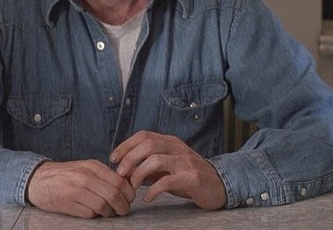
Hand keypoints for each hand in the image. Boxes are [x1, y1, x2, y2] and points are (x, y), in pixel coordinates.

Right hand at [26, 159, 136, 217]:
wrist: (38, 179)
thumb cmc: (65, 175)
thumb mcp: (85, 167)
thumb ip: (104, 175)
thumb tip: (126, 186)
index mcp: (92, 166)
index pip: (120, 182)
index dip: (129, 194)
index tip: (129, 199)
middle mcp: (85, 177)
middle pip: (114, 195)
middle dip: (123, 206)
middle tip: (123, 210)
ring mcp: (76, 190)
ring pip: (104, 206)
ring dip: (110, 213)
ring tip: (108, 212)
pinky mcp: (68, 203)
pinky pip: (90, 213)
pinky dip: (96, 215)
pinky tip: (93, 211)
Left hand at [110, 130, 226, 209]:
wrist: (219, 186)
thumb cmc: (188, 176)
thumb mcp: (167, 167)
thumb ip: (148, 166)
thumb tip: (125, 169)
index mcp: (170, 142)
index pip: (144, 135)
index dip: (126, 145)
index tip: (113, 158)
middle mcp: (178, 148)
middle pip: (148, 144)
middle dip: (130, 158)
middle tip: (120, 174)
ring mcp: (186, 162)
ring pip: (156, 160)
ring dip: (139, 173)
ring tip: (133, 186)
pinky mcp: (192, 178)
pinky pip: (168, 181)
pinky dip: (154, 189)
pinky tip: (147, 197)